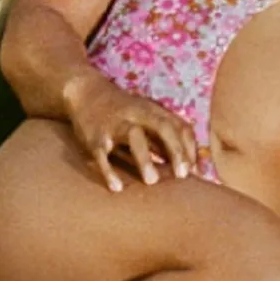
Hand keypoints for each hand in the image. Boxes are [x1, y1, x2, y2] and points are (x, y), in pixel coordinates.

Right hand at [62, 73, 198, 191]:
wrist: (85, 92)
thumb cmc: (123, 111)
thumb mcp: (146, 116)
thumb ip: (164, 137)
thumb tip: (190, 163)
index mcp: (153, 110)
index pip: (179, 125)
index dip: (189, 148)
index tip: (195, 170)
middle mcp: (136, 114)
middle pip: (162, 127)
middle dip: (175, 150)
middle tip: (182, 176)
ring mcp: (115, 125)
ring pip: (133, 136)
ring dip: (144, 158)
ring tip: (152, 182)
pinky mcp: (94, 137)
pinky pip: (102, 154)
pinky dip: (109, 171)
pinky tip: (117, 188)